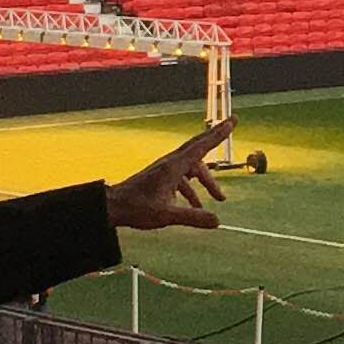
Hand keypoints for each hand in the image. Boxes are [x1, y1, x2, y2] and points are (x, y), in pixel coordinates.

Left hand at [106, 125, 236, 231]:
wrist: (112, 206)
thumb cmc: (136, 208)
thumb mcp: (167, 215)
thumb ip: (193, 218)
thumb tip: (217, 222)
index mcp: (173, 167)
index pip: (201, 147)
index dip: (219, 134)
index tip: (232, 121)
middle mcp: (170, 164)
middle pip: (198, 148)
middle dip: (215, 138)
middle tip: (230, 126)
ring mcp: (164, 170)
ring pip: (192, 168)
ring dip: (206, 181)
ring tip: (218, 199)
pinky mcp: (159, 178)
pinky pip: (183, 178)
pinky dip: (193, 189)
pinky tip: (193, 205)